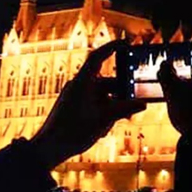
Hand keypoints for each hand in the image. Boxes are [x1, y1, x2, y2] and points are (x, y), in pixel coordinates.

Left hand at [30, 40, 145, 168]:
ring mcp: (76, 97)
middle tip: (133, 104)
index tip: (125, 43)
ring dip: (111, 108)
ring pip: (102, 97)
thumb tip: (143, 103)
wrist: (49, 149)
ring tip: (111, 124)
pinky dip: (102, 113)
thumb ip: (124, 109)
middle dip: (120, 94)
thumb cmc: (72, 131)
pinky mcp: (74, 108)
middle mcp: (78, 87)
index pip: (98, 58)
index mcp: (82, 83)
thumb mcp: (103, 120)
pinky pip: (94, 105)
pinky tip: (102, 129)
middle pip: (106, 83)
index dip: (111, 48)